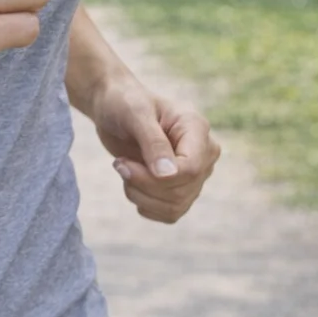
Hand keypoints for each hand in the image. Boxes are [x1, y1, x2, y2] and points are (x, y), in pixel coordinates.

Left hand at [90, 77, 220, 222]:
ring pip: (176, 207)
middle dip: (143, 184)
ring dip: (141, 196)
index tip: (124, 164)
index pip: (191, 169)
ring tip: (124, 170)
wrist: (114, 108)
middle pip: (182, 191)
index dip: (157, 178)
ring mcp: (195, 173)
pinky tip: (132, 184)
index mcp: (197, 128)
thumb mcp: (134, 114)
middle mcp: (203, 153)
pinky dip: (145, 205)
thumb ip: (153, 142)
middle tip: (119, 164)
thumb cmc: (124, 102)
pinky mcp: (182, 188)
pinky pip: (170, 214)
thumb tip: (169, 174)